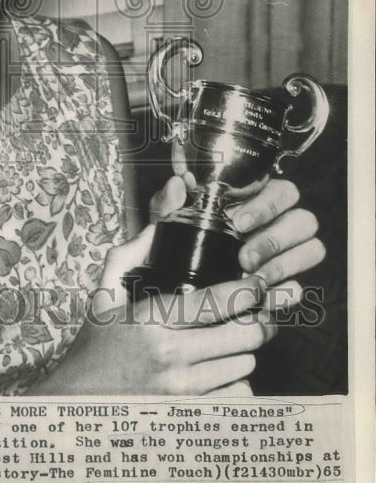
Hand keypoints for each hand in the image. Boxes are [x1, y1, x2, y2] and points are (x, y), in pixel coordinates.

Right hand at [30, 224, 272, 395]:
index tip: (258, 284)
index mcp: (151, 320)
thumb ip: (130, 255)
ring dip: (243, 352)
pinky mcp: (190, 415)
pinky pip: (237, 397)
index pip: (215, 302)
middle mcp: (170, 356)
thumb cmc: (96, 343)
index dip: (247, 290)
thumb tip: (158, 227)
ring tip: (231, 343)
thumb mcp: (104, 293)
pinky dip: (236, 383)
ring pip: (244, 365)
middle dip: (256, 322)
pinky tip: (221, 373)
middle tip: (256, 315)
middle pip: (244, 336)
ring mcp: (182, 391)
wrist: (77, 399)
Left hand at [152, 175, 325, 304]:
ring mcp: (289, 254)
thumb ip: (169, 201)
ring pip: (312, 249)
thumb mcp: (169, 221)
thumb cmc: (182, 241)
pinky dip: (286, 293)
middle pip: (304, 220)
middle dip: (275, 239)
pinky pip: (302, 286)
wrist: (182, 287)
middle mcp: (280, 224)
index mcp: (257, 201)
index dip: (267, 205)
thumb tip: (176, 184)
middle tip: (244, 257)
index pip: (281, 191)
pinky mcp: (287, 285)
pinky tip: (267, 298)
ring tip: (253, 279)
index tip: (238, 221)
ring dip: (284, 264)